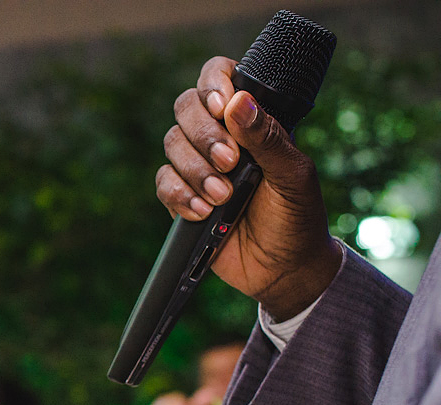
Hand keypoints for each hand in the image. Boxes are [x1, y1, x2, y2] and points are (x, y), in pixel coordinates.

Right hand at [156, 56, 342, 320]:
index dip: (214, 83)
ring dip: (194, 170)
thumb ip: (267, 138)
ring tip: (223, 197)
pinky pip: (163, 183)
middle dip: (203, 134)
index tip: (223, 106)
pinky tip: (203, 212)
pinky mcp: (181, 198)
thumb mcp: (293, 176)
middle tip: (229, 163)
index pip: (222, 77)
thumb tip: (238, 101)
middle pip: (186, 107)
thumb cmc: (297, 217)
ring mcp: (198, 166)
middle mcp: (221, 136)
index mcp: (252, 119)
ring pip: (172, 144)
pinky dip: (179, 195)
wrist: (283, 270)